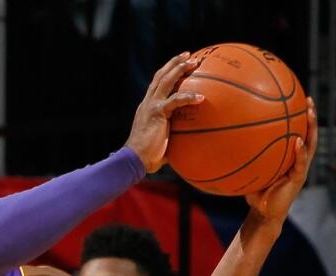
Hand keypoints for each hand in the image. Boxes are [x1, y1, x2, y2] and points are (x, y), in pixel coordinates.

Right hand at [124, 52, 204, 172]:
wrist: (134, 159)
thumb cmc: (147, 157)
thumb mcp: (161, 142)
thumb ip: (172, 137)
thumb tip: (187, 144)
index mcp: (147, 107)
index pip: (156, 84)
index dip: (167, 72)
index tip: (179, 64)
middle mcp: (148, 103)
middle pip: (160, 76)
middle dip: (174, 63)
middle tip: (188, 55)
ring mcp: (151, 106)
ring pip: (166, 80)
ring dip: (180, 69)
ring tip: (194, 62)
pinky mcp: (157, 112)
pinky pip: (175, 100)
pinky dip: (188, 96)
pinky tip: (201, 97)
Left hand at [245, 98, 317, 221]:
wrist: (263, 214)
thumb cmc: (256, 192)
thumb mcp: (252, 171)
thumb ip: (247, 157)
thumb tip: (227, 140)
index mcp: (291, 157)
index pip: (298, 133)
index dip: (300, 118)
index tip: (298, 100)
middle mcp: (299, 161)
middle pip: (309, 134)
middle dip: (311, 117)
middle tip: (309, 100)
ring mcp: (301, 169)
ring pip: (310, 145)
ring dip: (312, 129)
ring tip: (310, 113)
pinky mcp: (298, 179)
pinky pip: (300, 163)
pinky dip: (300, 152)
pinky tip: (297, 141)